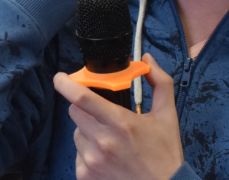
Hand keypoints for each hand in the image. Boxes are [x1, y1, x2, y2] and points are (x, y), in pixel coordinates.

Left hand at [53, 54, 183, 179]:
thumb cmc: (165, 153)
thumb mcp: (167, 115)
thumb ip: (160, 82)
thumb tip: (147, 59)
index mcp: (120, 123)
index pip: (82, 98)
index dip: (65, 84)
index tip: (60, 77)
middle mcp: (102, 142)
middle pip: (75, 112)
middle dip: (84, 107)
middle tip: (101, 113)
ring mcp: (91, 161)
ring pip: (77, 133)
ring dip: (88, 131)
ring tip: (110, 140)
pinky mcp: (86, 176)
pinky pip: (78, 154)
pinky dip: (88, 151)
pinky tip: (107, 157)